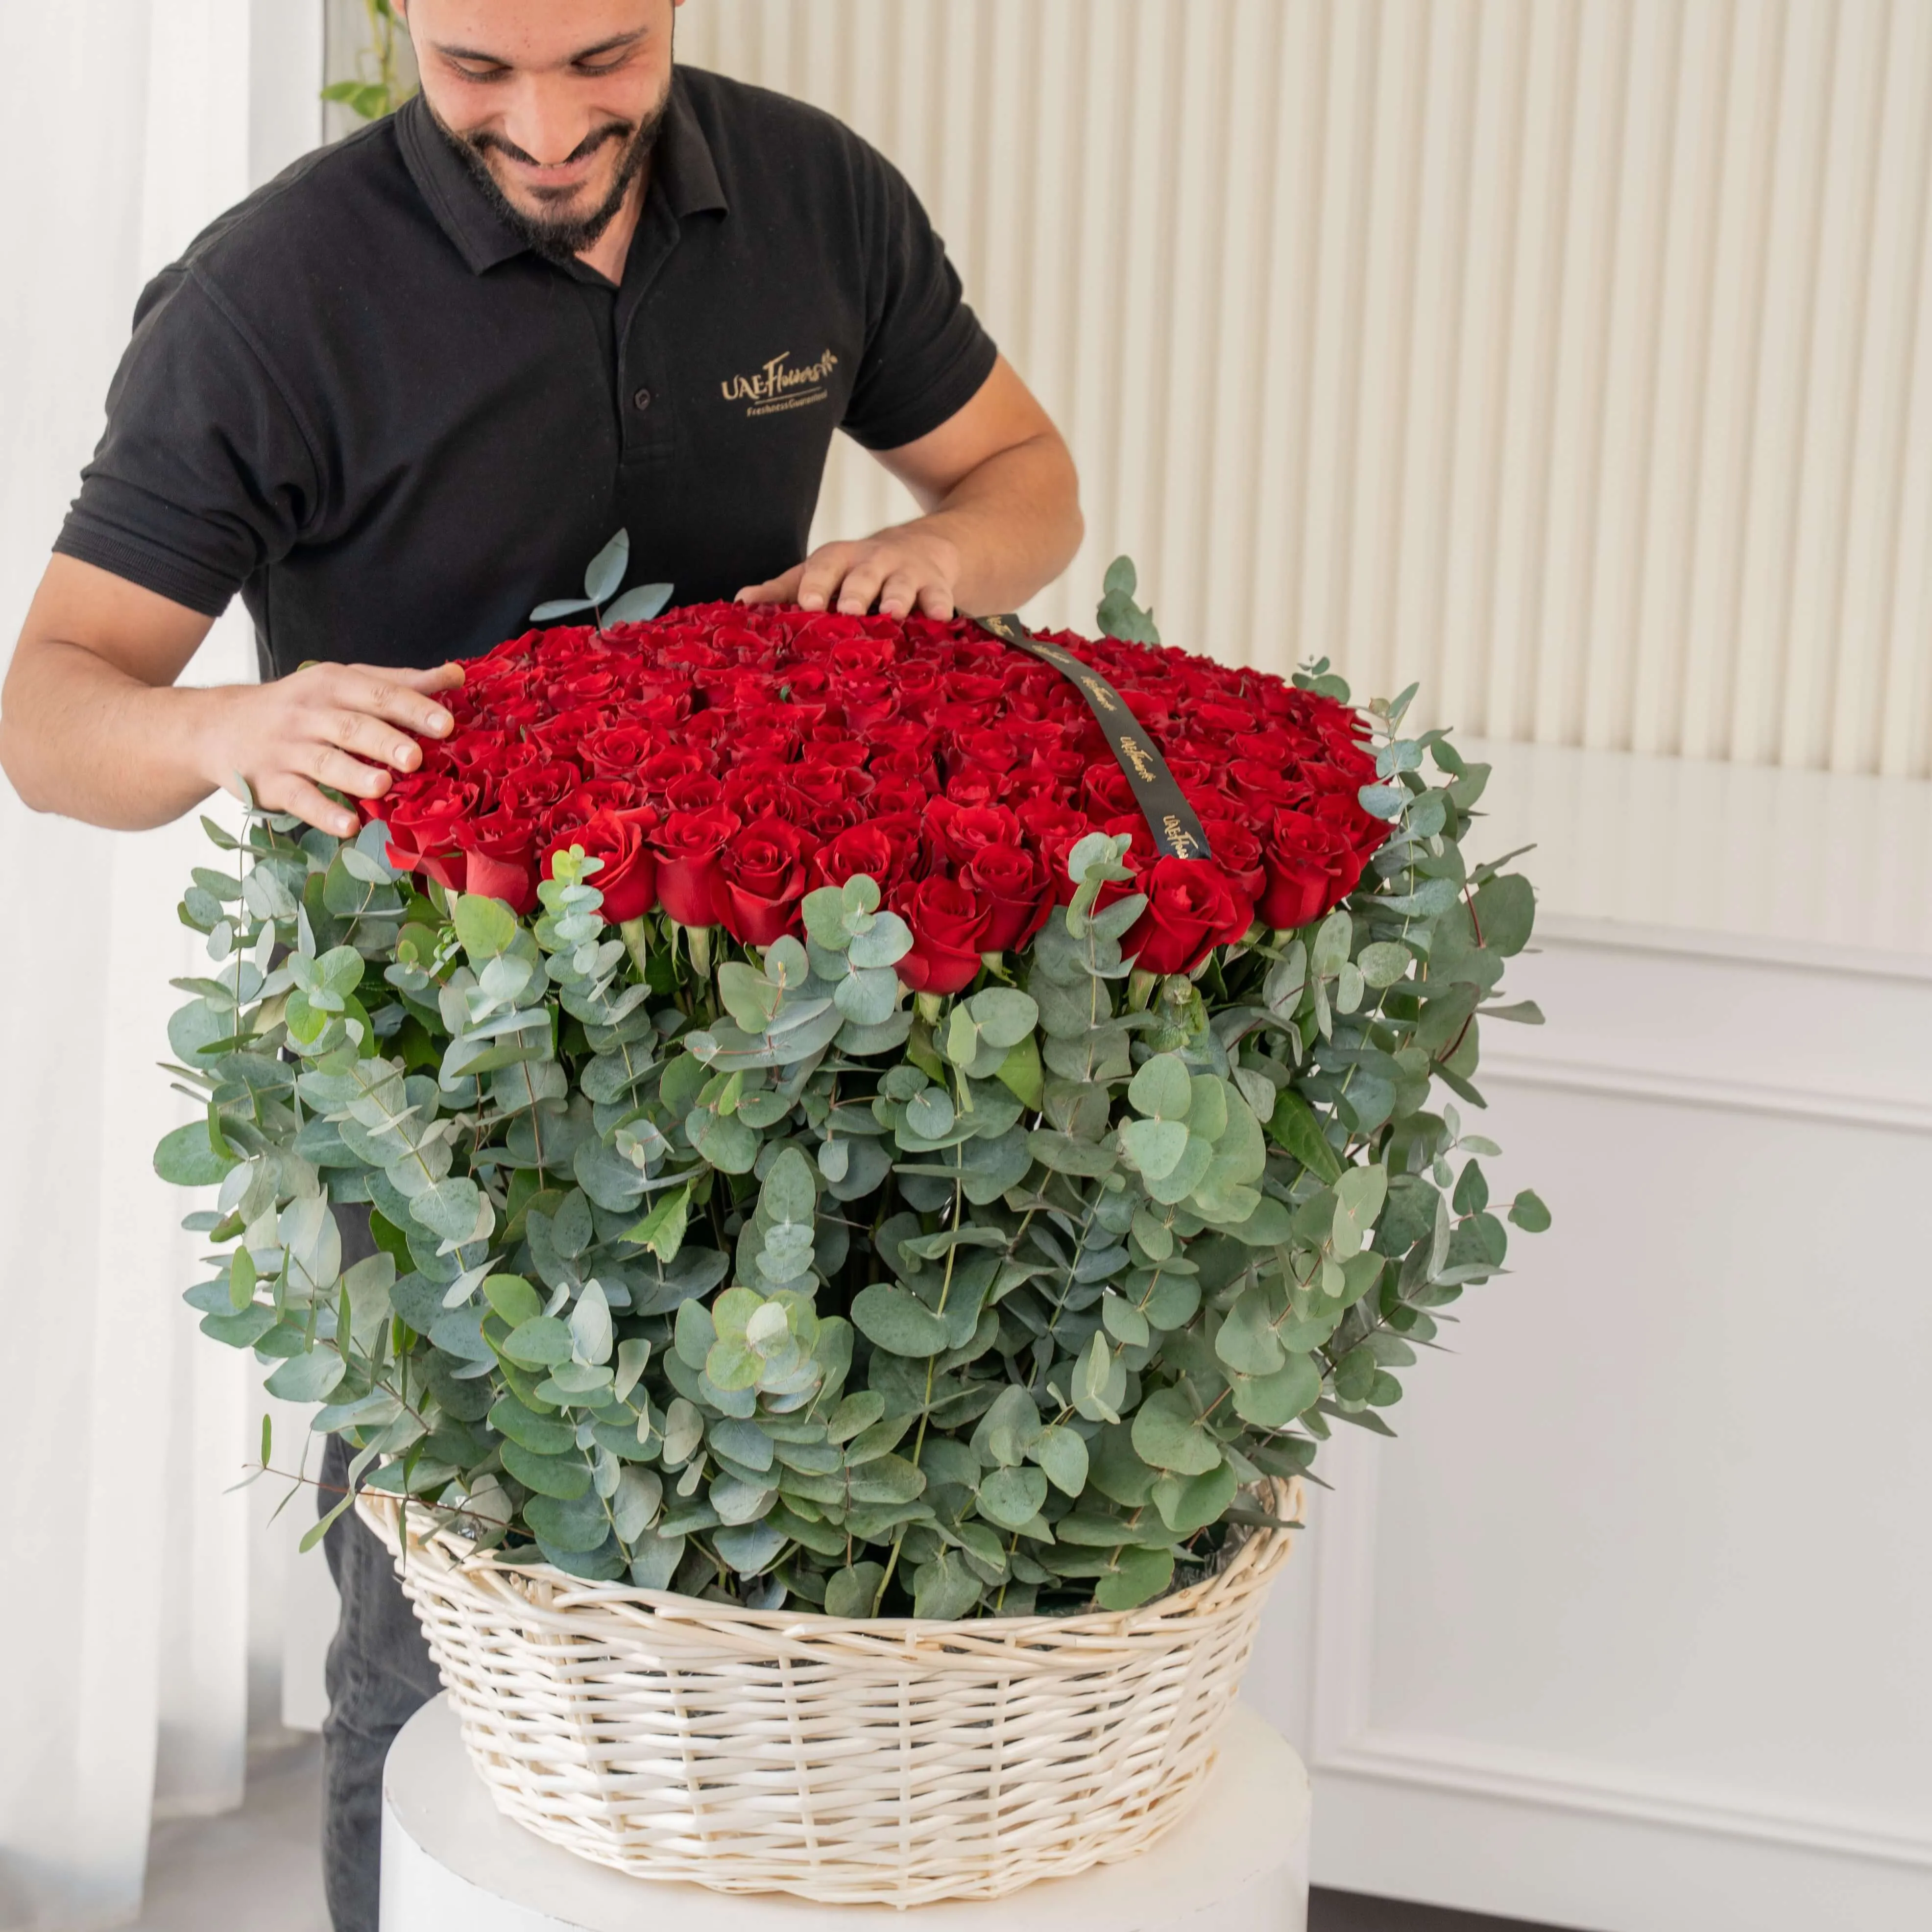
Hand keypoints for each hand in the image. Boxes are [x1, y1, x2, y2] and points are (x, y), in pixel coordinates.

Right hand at [200, 660, 464, 838]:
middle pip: (352, 727)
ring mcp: (287, 750)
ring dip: (355, 775)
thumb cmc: (301, 705)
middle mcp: (309, 714)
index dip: (412, 708)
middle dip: (385, 742)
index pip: (377, 694)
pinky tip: (348, 825)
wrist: (218, 726)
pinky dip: (324, 813)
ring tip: (383, 785)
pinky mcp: (271, 784)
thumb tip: (455, 676)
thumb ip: (398, 682)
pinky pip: (299, 799)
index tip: (445, 724)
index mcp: (333, 684)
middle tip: (416, 758)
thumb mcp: (343, 683)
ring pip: (325, 762)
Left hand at [736, 524, 963, 619]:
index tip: (809, 604)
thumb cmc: (859, 572)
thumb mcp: (823, 574)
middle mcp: (873, 561)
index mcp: (840, 560)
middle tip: (850, 610)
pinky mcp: (938, 585)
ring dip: (899, 596)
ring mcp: (908, 572)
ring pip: (902, 583)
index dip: (817, 584)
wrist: (922, 548)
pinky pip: (940, 596)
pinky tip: (942, 618)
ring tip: (894, 613)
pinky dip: (941, 606)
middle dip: (858, 590)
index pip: (824, 567)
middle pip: (864, 574)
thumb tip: (741, 602)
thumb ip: (785, 590)